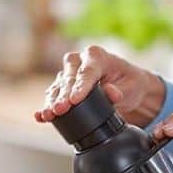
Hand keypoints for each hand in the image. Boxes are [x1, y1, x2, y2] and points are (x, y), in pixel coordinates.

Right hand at [33, 44, 166, 127]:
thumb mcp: (131, 87)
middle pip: (69, 78)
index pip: (87, 71)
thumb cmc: (129, 83)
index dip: (80, 86)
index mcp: (97, 55)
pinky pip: (54, 95)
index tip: (75, 100)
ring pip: (58, 87)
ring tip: (49, 115)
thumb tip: (111, 93)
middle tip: (60, 110)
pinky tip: (41, 116)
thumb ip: (120, 90)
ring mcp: (70, 73)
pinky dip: (47, 106)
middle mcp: (80, 61)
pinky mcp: (64, 86)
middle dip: (64, 95)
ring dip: (53, 102)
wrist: (127, 89)